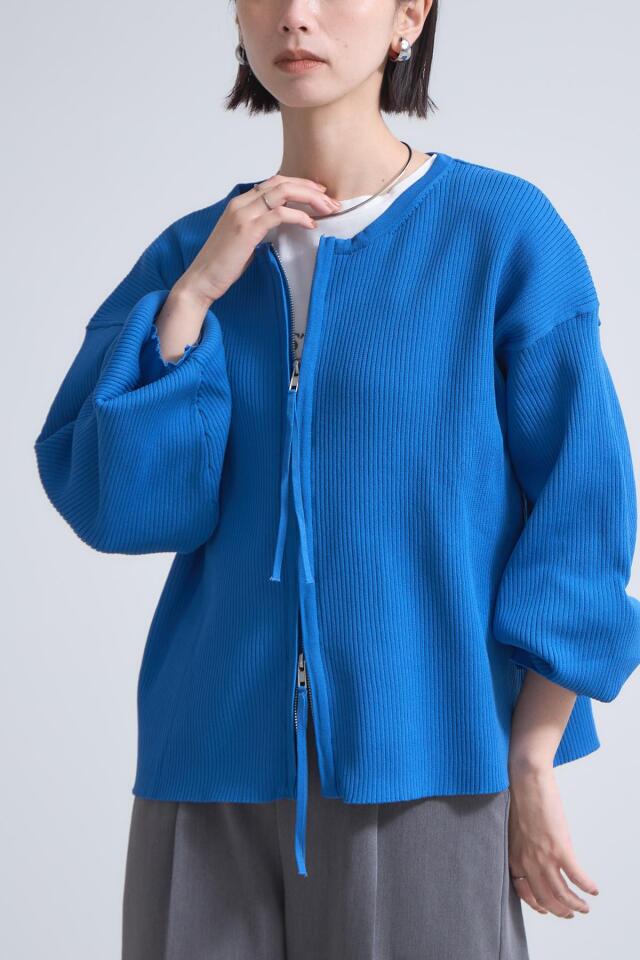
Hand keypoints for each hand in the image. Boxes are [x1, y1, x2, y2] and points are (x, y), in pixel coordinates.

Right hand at [177, 174, 341, 305]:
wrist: (201, 280)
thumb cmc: (223, 265)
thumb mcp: (244, 240)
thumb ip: (261, 227)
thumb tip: (282, 225)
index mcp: (240, 203)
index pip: (274, 182)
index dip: (299, 184)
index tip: (318, 193)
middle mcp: (241, 202)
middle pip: (282, 182)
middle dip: (310, 188)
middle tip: (331, 200)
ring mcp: (244, 213)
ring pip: (284, 192)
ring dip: (310, 199)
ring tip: (328, 209)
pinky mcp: (248, 228)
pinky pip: (280, 214)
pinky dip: (299, 216)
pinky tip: (311, 225)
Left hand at [507, 760, 599, 917]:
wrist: (525, 779)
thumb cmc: (520, 797)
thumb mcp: (514, 828)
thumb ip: (522, 845)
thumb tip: (534, 853)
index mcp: (514, 856)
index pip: (524, 892)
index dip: (537, 904)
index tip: (547, 909)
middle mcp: (527, 861)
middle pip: (544, 898)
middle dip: (559, 910)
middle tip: (570, 913)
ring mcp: (543, 856)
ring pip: (561, 894)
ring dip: (575, 904)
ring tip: (585, 907)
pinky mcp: (560, 847)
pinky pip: (576, 876)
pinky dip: (586, 886)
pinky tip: (594, 889)